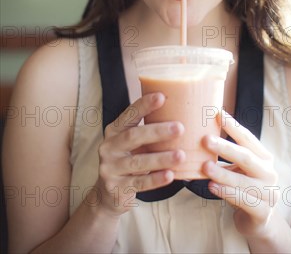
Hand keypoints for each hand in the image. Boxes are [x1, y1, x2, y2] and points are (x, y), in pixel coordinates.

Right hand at [93, 93, 184, 215]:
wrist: (109, 194)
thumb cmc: (130, 160)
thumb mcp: (133, 144)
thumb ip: (148, 131)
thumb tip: (182, 111)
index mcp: (114, 131)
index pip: (129, 114)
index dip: (144, 105)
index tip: (161, 96)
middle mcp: (109, 147)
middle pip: (133, 136)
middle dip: (157, 131)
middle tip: (180, 128)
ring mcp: (110, 168)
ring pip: (138, 162)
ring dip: (161, 158)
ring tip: (181, 155)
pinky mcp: (116, 188)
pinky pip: (139, 183)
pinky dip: (155, 179)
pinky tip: (170, 175)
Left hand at [202, 110, 278, 238]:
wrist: (258, 221)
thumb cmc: (243, 187)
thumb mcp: (238, 168)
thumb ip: (225, 155)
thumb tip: (196, 134)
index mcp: (264, 158)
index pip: (248, 139)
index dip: (234, 126)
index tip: (218, 114)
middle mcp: (270, 173)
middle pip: (246, 157)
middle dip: (225, 147)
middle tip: (205, 139)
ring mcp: (269, 193)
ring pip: (243, 181)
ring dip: (222, 173)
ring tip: (204, 166)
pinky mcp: (263, 212)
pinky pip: (243, 201)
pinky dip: (227, 193)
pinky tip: (212, 187)